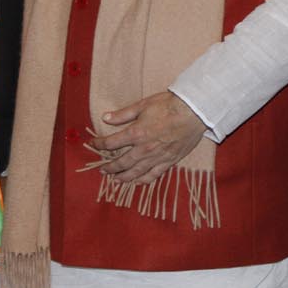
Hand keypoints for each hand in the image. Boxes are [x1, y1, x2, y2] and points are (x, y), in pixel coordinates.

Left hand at [87, 91, 207, 185]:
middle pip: (121, 162)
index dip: (99, 144)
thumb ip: (123, 114)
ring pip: (135, 172)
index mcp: (136, 133)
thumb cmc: (168, 105)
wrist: (194, 113)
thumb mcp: (142, 105)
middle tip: (102, 169)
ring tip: (115, 179)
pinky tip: (136, 182)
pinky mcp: (169, 161)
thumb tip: (105, 118)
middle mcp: (144, 149)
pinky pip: (153, 175)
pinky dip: (143, 180)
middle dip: (109, 166)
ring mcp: (157, 157)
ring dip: (123, 177)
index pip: (111, 143)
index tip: (93, 144)